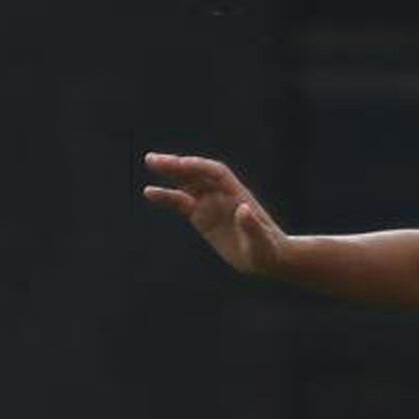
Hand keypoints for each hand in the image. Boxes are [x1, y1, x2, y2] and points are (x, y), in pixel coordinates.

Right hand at [142, 152, 288, 274]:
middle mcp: (223, 195)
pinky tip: (149, 192)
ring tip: (150, 162)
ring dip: (170, 172)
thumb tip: (242, 209)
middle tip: (153, 159)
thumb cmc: (268, 251)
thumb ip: (253, 226)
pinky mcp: (202, 217)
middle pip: (198, 173)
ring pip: (187, 183)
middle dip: (177, 165)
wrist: (267, 259)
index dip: (198, 167)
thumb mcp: (262, 242)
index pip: (216, 173)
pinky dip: (167, 196)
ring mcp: (211, 204)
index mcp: (238, 195)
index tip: (179, 165)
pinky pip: (181, 203)